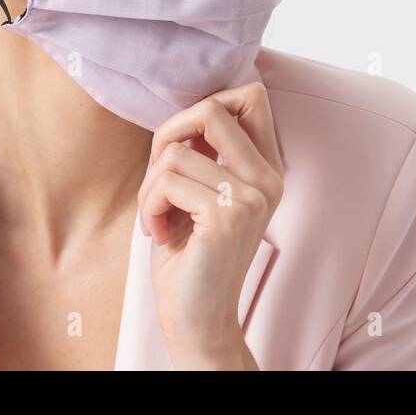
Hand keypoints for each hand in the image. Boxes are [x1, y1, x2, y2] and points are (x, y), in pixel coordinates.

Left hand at [137, 82, 283, 369]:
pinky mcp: (226, 215)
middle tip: (159, 174)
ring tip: (156, 215)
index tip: (183, 146)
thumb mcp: (201, 191)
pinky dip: (148, 205)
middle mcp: (268, 179)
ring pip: (176, 149)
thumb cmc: (190, 255)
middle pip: (212, 108)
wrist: (197, 319)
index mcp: (267, 169)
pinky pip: (165, 180)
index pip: (252, 95)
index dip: (205, 107)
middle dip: (167, 134)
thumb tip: (185, 112)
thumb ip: (204, 151)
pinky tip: (157, 233)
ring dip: (149, 183)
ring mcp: (251, 196)